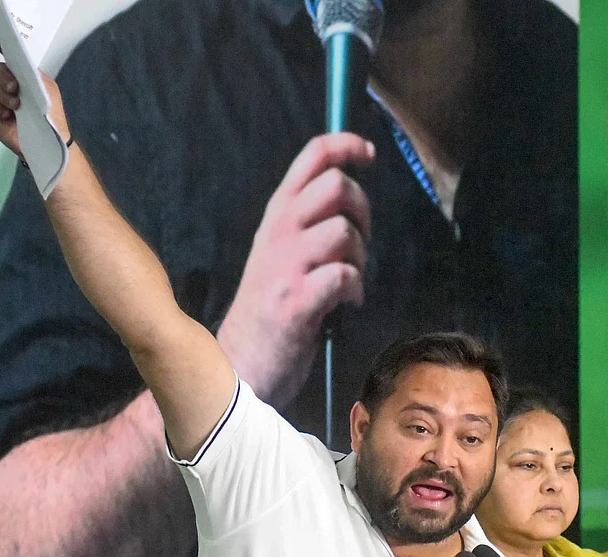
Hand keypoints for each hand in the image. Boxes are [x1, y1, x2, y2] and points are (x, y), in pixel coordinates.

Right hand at [0, 34, 69, 157]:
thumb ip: (34, 74)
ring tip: (16, 107)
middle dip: (4, 76)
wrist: (49, 142)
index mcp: (25, 78)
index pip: (11, 59)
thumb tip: (21, 60)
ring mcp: (1, 100)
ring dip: (3, 95)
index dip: (1, 47)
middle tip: (15, 88)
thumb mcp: (48, 91)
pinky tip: (8, 115)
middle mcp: (11, 86)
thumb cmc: (51, 116)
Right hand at [218, 133, 374, 407]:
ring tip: (349, 280)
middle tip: (358, 243)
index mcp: (278, 215)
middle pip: (337, 186)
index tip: (368, 154)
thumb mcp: (280, 250)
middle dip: (362, 212)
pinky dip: (355, 290)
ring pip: (345, 232)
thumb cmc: (269, 304)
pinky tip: (346, 304)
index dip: (346, 145)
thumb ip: (307, 221)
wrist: (239, 360)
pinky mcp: (296, 301)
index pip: (312, 157)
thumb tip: (350, 195)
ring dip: (360, 258)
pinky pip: (344, 276)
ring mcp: (285, 266)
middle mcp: (279, 232)